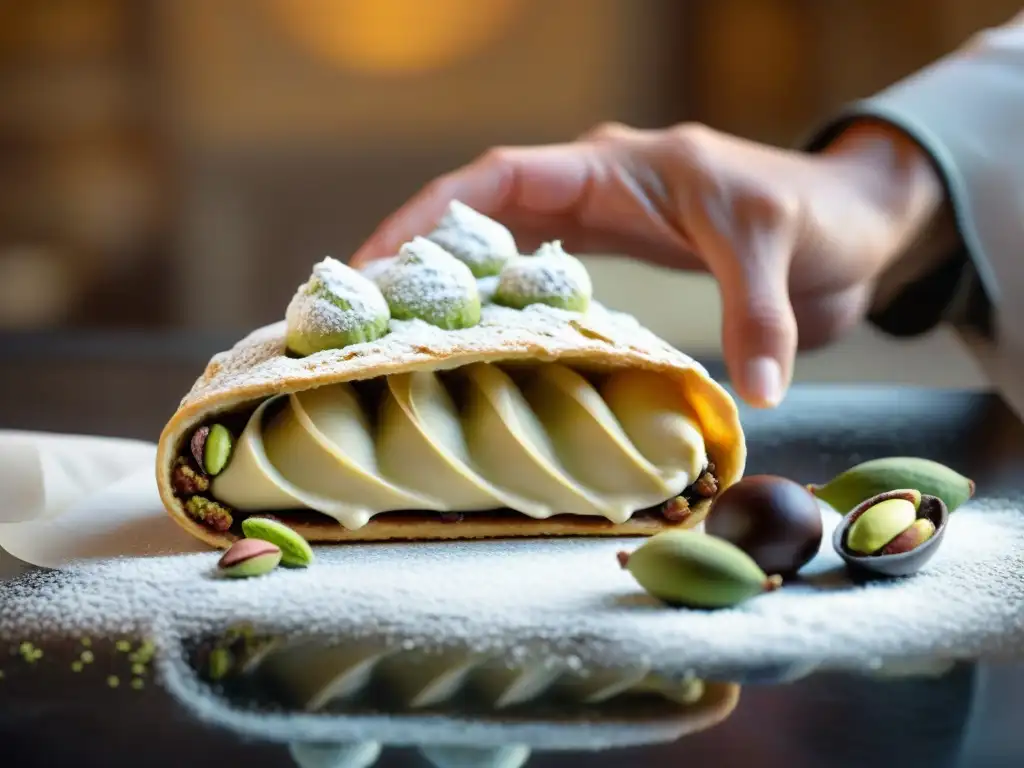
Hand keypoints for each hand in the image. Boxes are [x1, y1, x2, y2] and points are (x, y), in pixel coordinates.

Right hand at [351, 120, 945, 407]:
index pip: (503, 177)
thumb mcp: (776, 249)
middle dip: (421, 256)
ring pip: (504, 248)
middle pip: (482, 214)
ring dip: (454, 286)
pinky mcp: (616, 263)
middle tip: (362, 313)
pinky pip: (540, 279)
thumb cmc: (811, 216)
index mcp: (614, 167)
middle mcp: (593, 191)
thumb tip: (756, 395)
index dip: (434, 213)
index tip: (377, 260)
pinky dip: (503, 306)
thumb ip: (761, 317)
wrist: (849, 226)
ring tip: (397, 337)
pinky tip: (475, 348)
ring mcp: (601, 227)